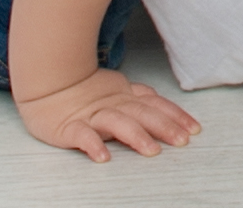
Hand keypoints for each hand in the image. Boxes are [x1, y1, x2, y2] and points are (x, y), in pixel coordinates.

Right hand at [15, 67, 200, 161]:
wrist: (47, 84)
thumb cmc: (85, 91)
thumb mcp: (118, 89)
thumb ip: (140, 97)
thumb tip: (164, 104)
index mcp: (125, 96)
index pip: (155, 104)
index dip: (175, 115)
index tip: (194, 129)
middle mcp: (113, 104)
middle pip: (142, 113)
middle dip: (164, 126)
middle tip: (182, 141)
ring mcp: (92, 115)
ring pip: (117, 123)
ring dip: (136, 136)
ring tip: (151, 151)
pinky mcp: (70, 127)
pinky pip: (82, 136)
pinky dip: (93, 145)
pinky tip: (103, 157)